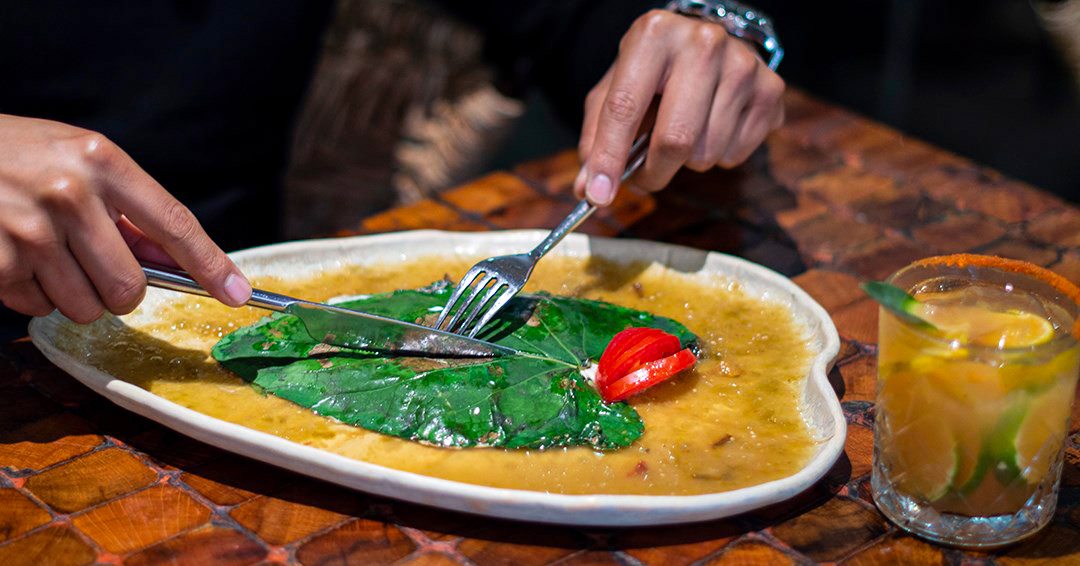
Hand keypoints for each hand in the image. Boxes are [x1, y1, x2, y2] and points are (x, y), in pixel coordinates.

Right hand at [0, 114, 250, 322]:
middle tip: (90, 263)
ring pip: (85, 308)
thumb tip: (181, 264)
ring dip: (70, 293)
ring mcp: (29, 229)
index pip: (175, 224)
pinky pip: (37, 309)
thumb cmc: (19, 156)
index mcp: (102, 161)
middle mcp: (70, 193)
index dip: (212, 266)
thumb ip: (129, 212)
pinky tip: (13, 257)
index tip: (239, 295)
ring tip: (43, 251)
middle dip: (117, 290)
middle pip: (129, 289)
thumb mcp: (79, 162)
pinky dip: (29, 295)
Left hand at [574, 9, 785, 204]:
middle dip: (653, 173)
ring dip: (687, 161)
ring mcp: (743, 65)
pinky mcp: (771, 89)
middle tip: (644, 176)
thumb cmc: (654, 71)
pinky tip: (713, 125)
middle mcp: (703, 43)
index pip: (625, 107)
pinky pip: (735, 155)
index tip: (598, 195)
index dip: (609, 157)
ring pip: (706, 154)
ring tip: (684, 131)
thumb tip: (590, 189)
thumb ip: (597, 138)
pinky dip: (718, 154)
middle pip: (675, 140)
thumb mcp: (615, 89)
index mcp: (654, 35)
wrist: (707, 43)